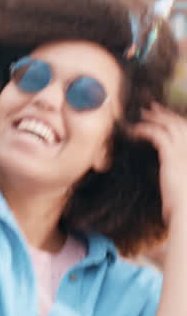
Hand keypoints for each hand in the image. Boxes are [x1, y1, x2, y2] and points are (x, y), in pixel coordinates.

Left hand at [130, 103, 186, 225]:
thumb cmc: (184, 208)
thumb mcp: (183, 187)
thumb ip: (179, 176)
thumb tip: (171, 177)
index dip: (176, 121)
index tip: (165, 116)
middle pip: (180, 124)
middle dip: (165, 114)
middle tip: (151, 106)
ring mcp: (185, 152)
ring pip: (169, 126)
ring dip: (154, 117)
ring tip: (141, 113)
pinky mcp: (172, 156)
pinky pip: (156, 134)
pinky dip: (144, 129)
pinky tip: (133, 130)